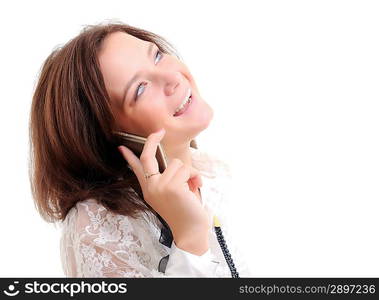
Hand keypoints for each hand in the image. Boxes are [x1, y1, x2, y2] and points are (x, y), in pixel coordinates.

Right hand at [118, 129, 209, 253]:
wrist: (191, 232)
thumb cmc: (186, 213)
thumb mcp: (173, 195)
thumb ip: (170, 180)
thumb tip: (175, 165)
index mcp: (150, 190)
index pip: (136, 170)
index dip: (129, 157)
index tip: (121, 147)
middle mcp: (151, 188)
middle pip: (147, 157)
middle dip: (152, 141)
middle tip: (160, 131)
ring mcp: (159, 186)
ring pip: (177, 163)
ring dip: (189, 172)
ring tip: (192, 186)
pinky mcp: (172, 186)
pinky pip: (187, 170)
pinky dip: (195, 177)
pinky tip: (196, 188)